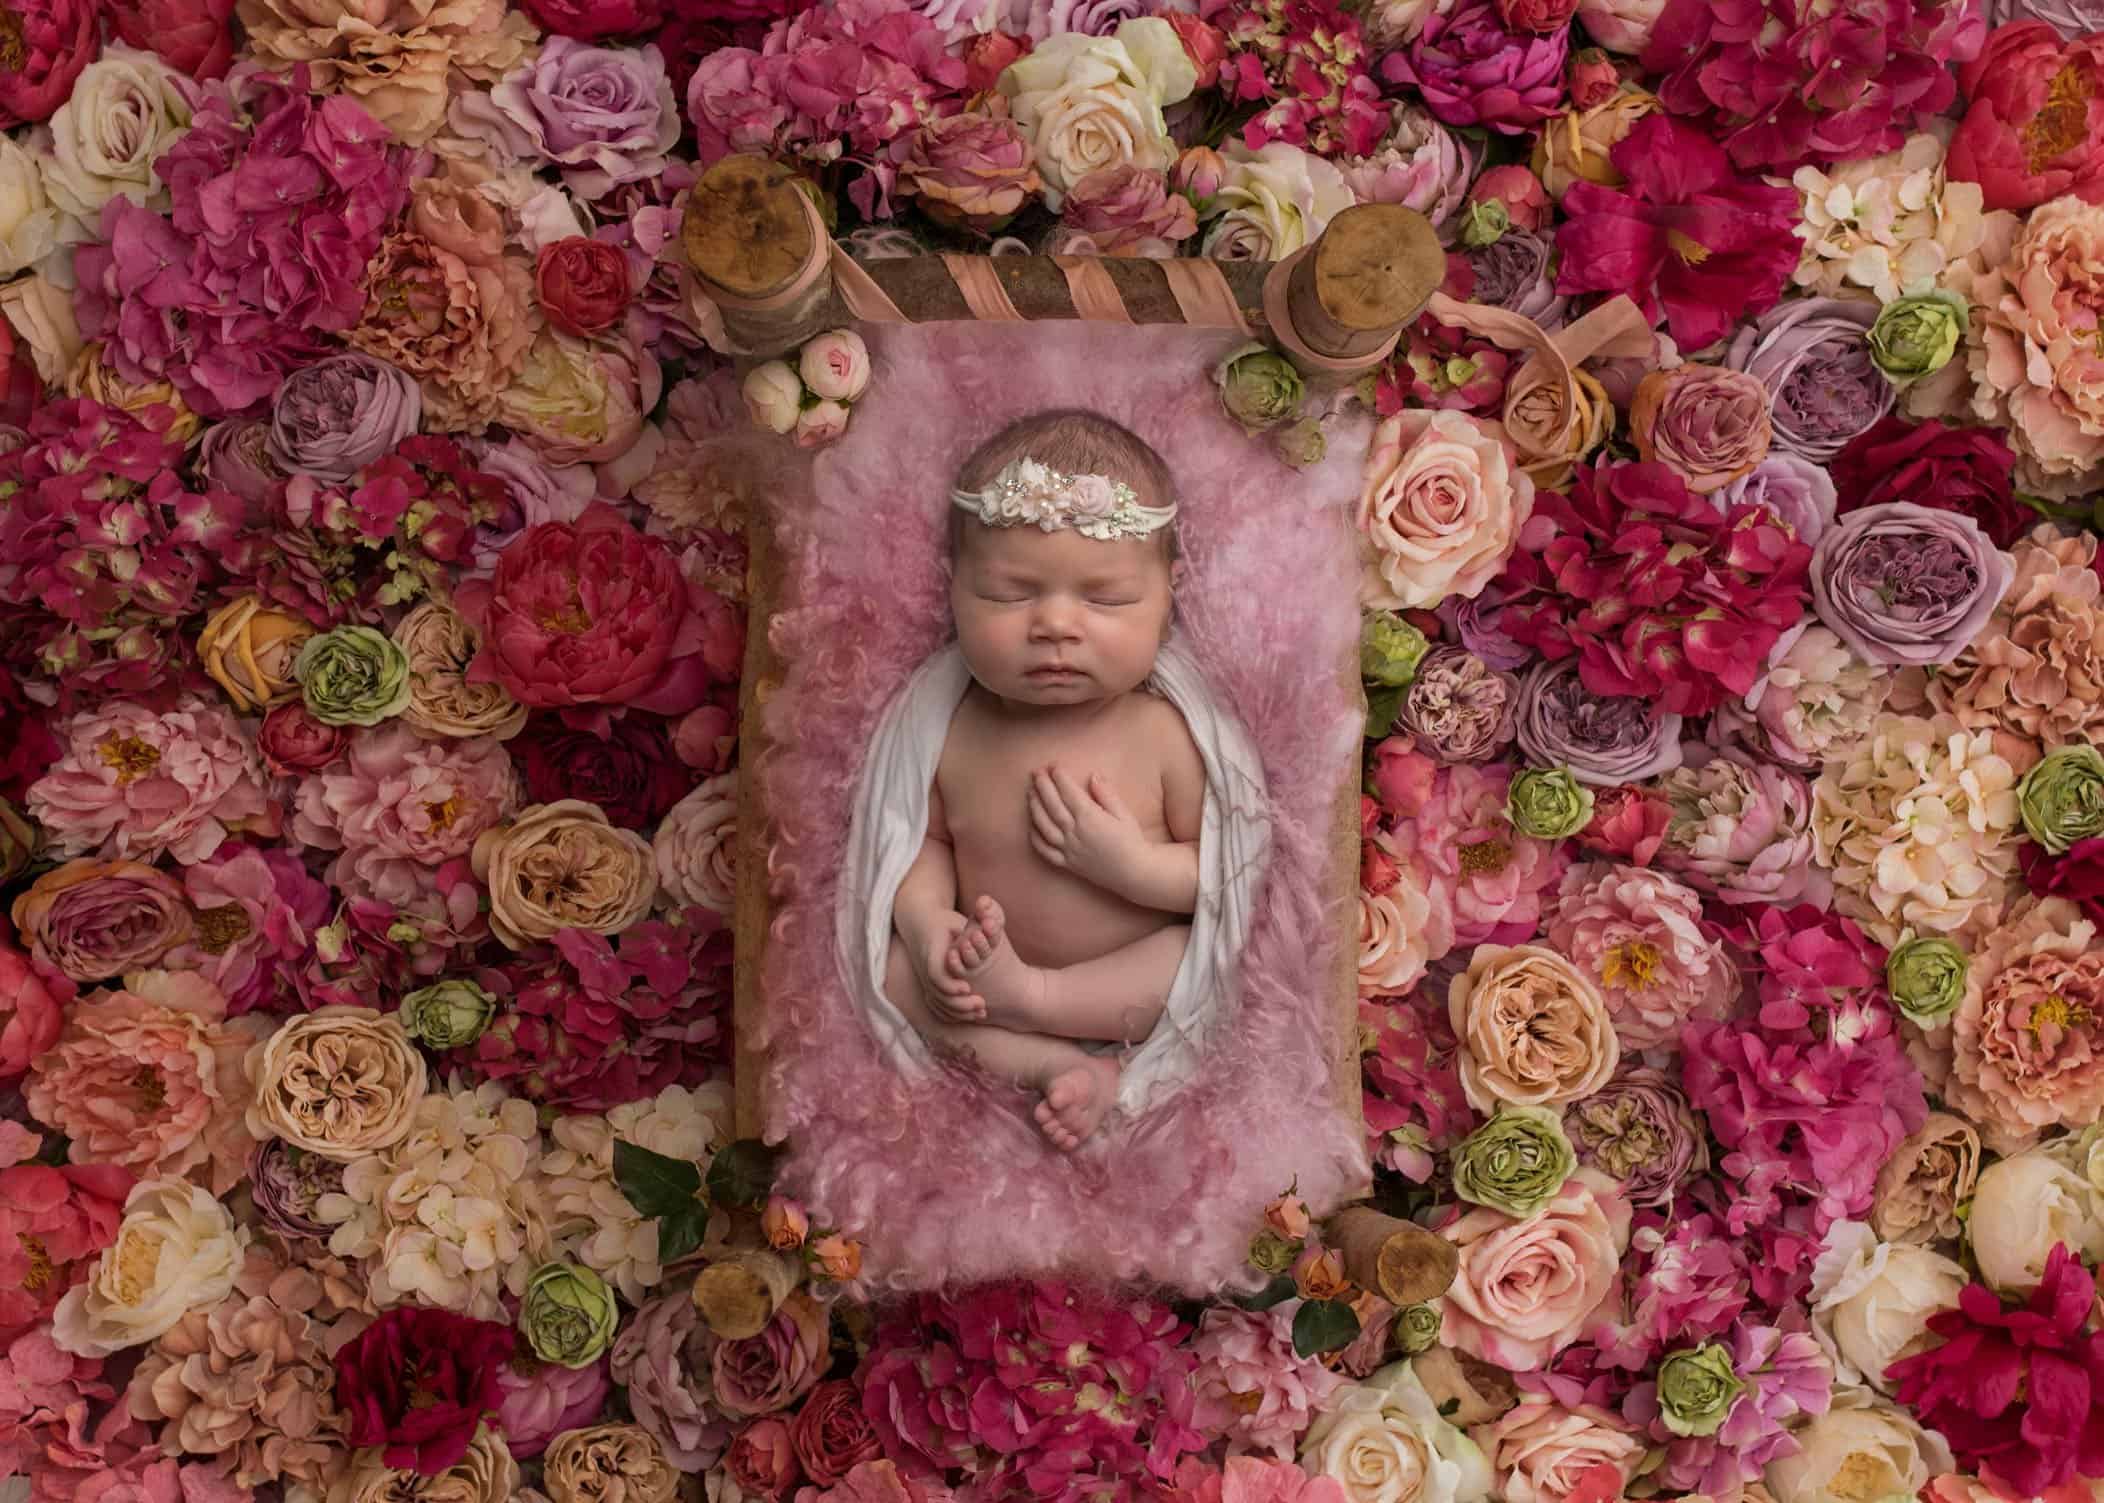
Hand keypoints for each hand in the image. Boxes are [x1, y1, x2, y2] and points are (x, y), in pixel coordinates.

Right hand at [910, 910, 980, 1023]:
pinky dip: (954, 1014)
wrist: (921, 925)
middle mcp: (925, 969)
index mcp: (932, 952)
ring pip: (938, 1004)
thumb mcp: (957, 921)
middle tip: (982, 1004)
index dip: (950, 985)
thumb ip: (974, 926)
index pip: (935, 975)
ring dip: (960, 1012)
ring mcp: (925, 980)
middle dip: (960, 1004)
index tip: (968, 988)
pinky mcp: (929, 987)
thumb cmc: (945, 923)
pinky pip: (938, 1007)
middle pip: (938, 995)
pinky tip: (972, 1014)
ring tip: (982, 1011)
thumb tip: (990, 926)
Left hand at [1029, 765, 1146, 893]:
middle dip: (1043, 786)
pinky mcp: (1067, 863)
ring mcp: (1069, 849)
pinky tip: (1032, 825)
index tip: (1054, 766)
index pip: (1069, 793)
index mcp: (1090, 819)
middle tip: (1036, 772)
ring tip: (1030, 792)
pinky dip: (1035, 837)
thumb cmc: (1131, 841)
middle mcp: (1075, 833)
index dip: (1060, 778)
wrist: (1134, 873)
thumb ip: (1107, 794)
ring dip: (1035, 807)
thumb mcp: (1124, 814)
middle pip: (1053, 806)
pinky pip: (1045, 851)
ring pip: (1044, 826)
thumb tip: (1093, 775)